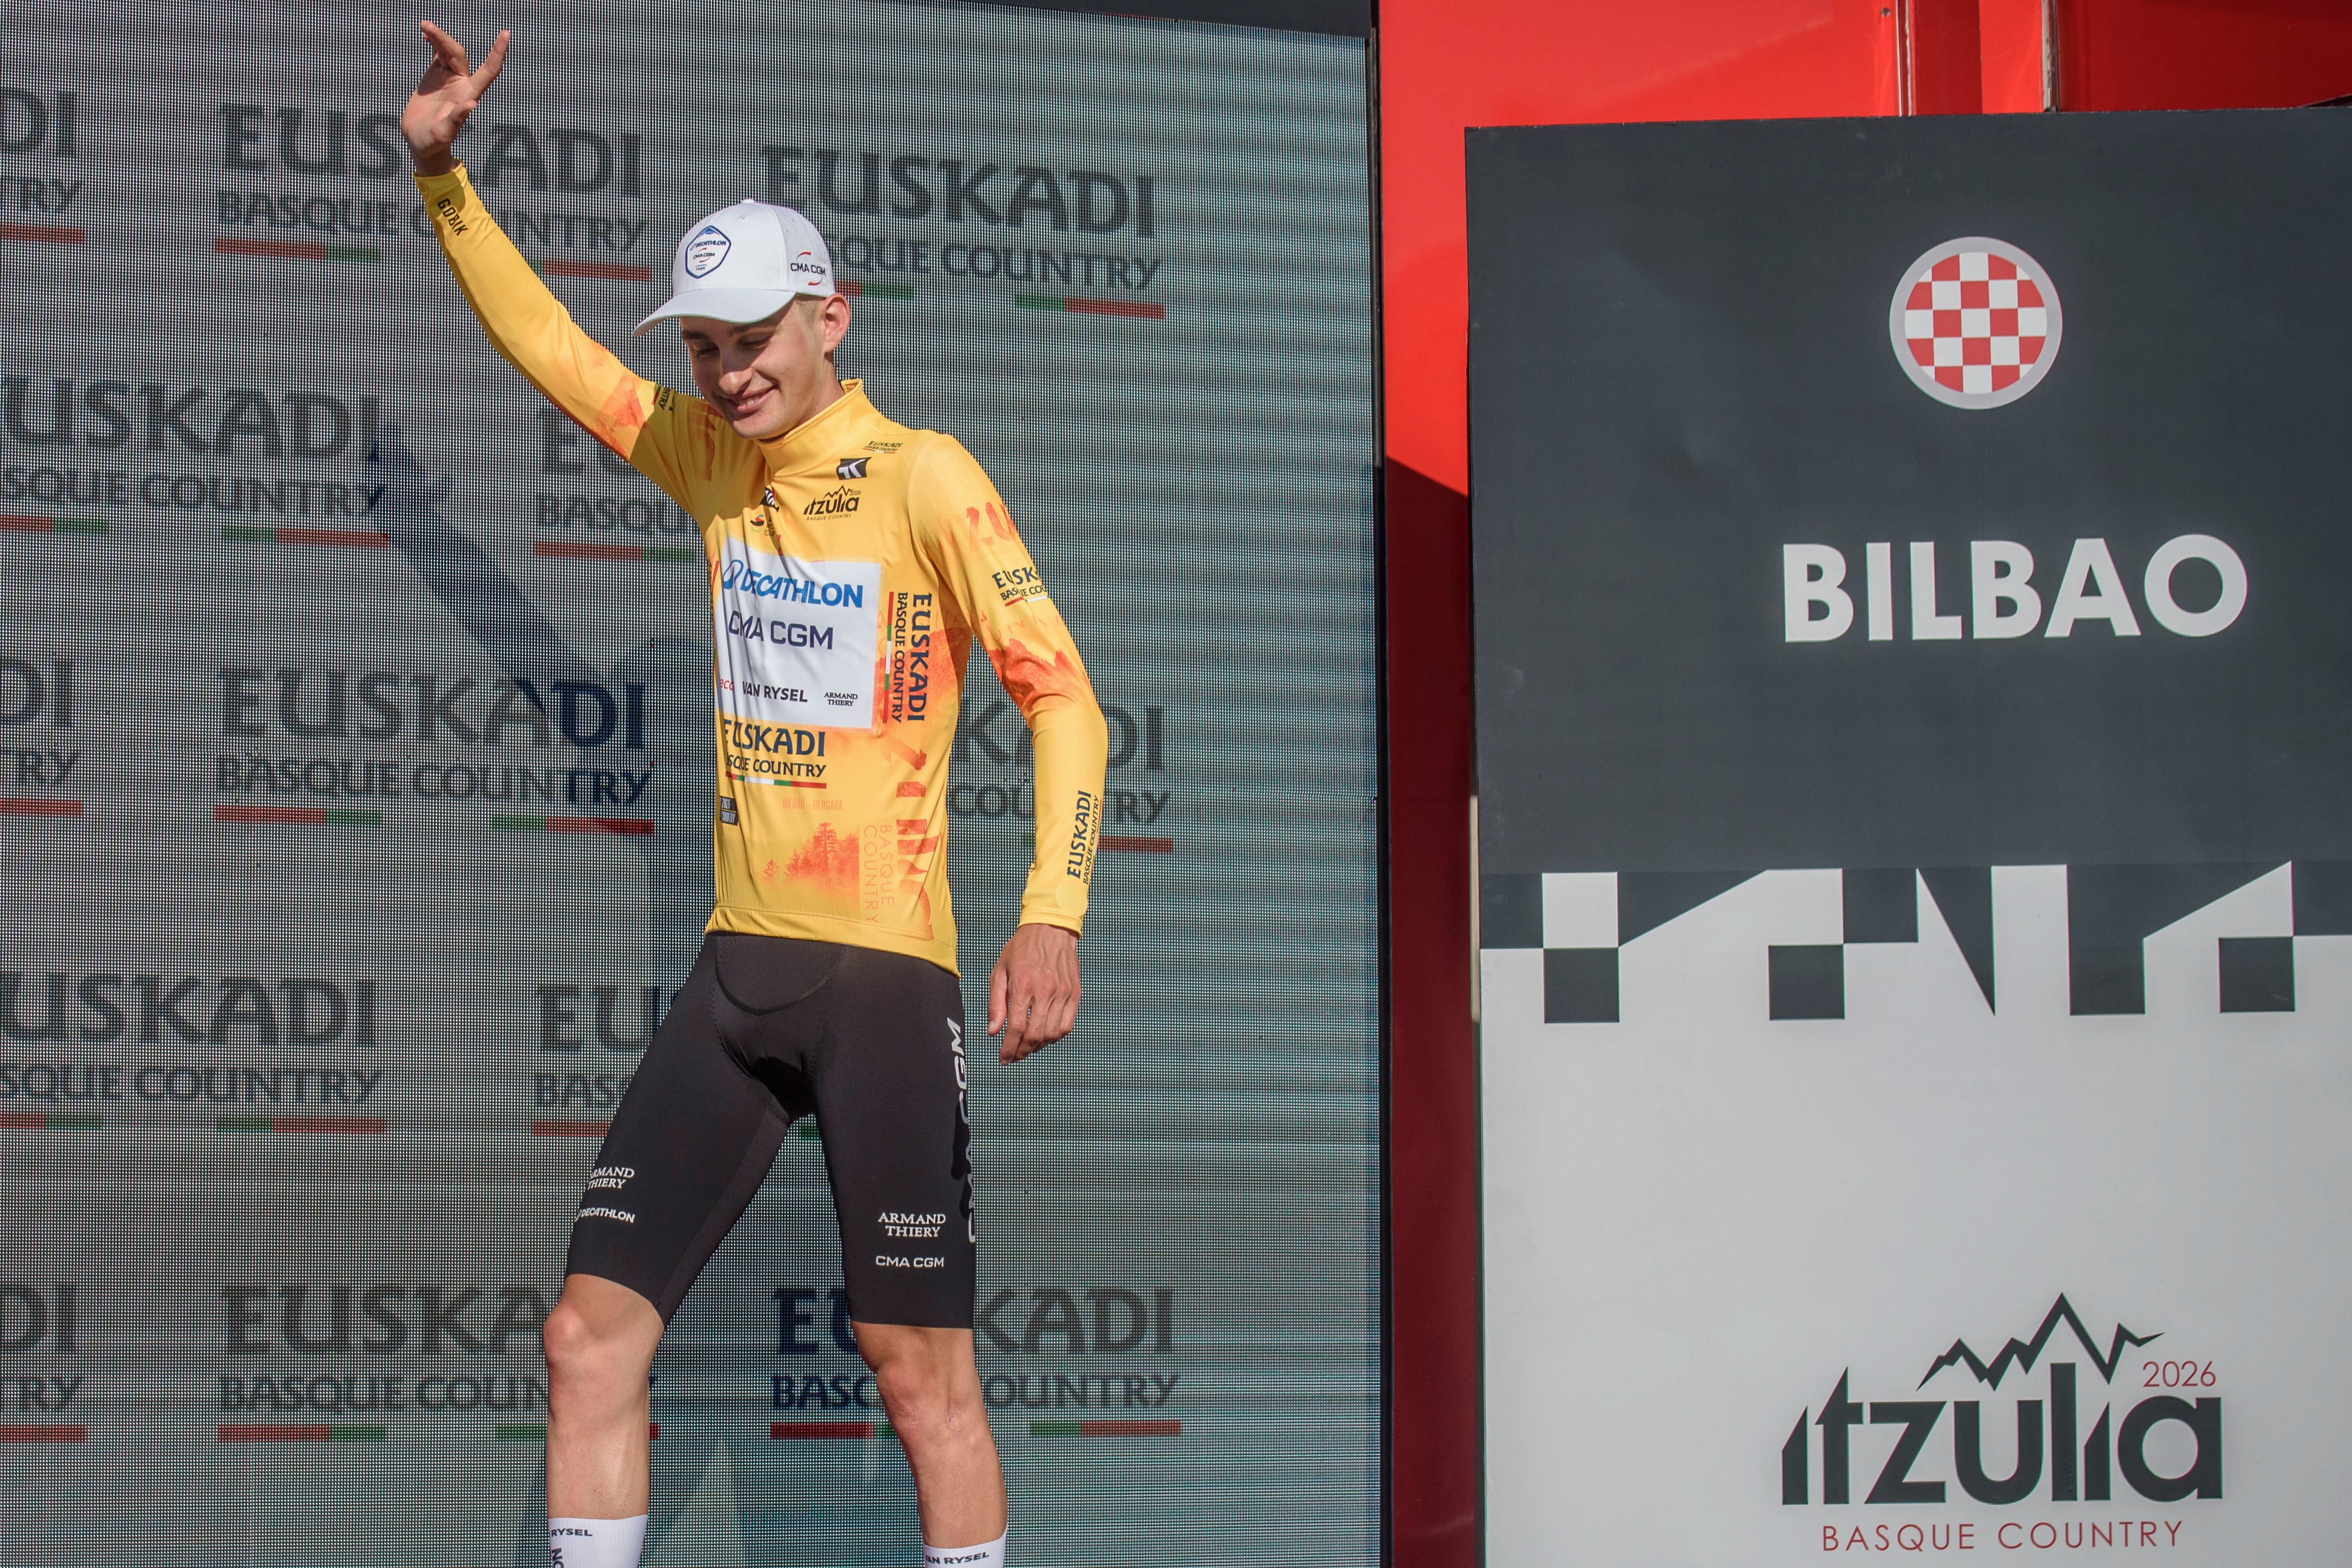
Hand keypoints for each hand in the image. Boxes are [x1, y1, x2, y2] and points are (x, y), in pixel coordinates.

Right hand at [400, 21, 508, 174]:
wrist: (419, 141)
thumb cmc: (433, 143)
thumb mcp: (443, 134)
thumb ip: (457, 120)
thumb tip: (472, 104)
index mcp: (469, 95)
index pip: (489, 70)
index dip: (497, 52)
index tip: (506, 33)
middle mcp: (462, 84)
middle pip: (458, 53)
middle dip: (444, 38)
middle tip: (426, 26)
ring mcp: (449, 79)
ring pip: (447, 51)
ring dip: (437, 37)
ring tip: (423, 26)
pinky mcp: (436, 76)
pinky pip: (438, 54)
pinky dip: (433, 43)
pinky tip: (425, 34)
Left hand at [987, 923, 1079, 1063]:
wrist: (1051, 928)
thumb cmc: (1021, 949)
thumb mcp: (1000, 972)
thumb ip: (996, 1004)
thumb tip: (993, 1032)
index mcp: (1023, 985)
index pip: (1016, 1027)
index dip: (1008, 1048)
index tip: (1003, 1058)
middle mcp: (1045, 990)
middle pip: (1035, 1035)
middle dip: (1022, 1052)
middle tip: (1013, 1057)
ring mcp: (1063, 992)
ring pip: (1052, 1034)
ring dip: (1038, 1047)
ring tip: (1027, 1047)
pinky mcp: (1074, 993)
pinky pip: (1067, 1025)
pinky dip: (1055, 1037)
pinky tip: (1044, 1036)